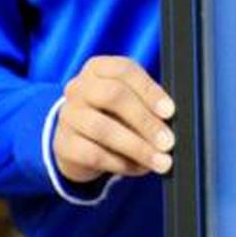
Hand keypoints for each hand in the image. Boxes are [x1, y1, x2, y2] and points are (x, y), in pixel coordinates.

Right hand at [53, 56, 174, 184]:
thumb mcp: (129, 102)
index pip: (124, 70)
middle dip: (145, 121)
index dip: (149, 90)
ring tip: (160, 161)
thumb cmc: (113, 116)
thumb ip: (148, 106)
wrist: (77, 143)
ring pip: (103, 128)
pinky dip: (121, 163)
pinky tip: (139, 168)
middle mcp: (79, 87)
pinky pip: (94, 154)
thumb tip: (172, 123)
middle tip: (168, 142)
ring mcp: (68, 115)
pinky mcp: (63, 144)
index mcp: (98, 68)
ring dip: (137, 147)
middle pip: (113, 96)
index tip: (170, 112)